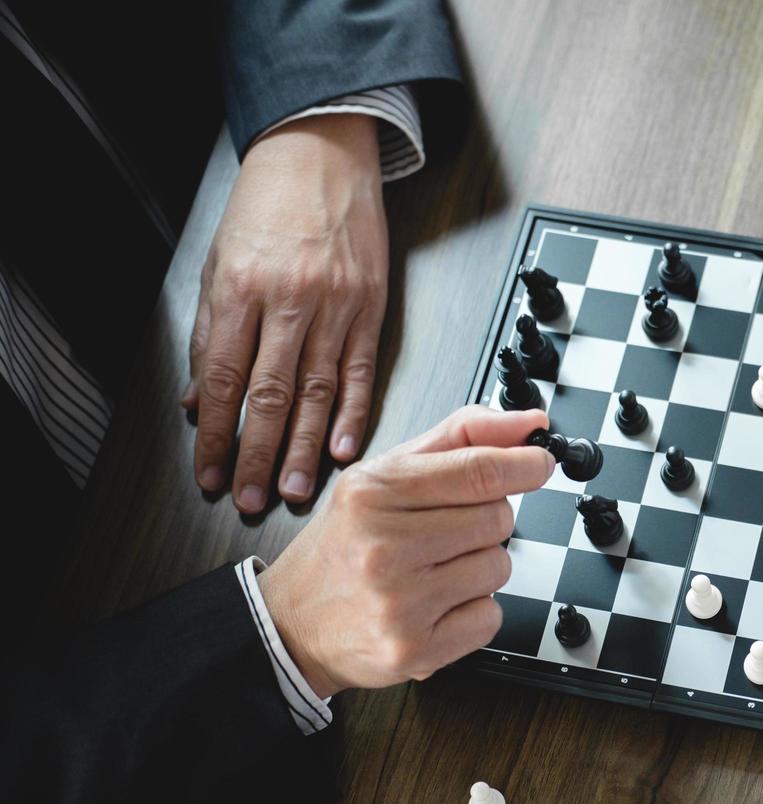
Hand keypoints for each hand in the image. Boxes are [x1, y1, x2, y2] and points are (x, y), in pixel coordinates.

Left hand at [185, 113, 388, 512]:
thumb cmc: (268, 204)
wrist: (322, 154)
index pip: (225, 379)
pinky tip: (343, 446)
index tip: (210, 471)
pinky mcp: (371, 306)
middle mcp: (290, 299)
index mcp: (242, 288)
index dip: (217, 434)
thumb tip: (200, 397)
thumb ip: (211, 334)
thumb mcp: (218, 262)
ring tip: (294, 487)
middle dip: (259, 454)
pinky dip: (353, 413)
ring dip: (305, 447)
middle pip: (272, 394)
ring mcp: (336, 305)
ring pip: (318, 391)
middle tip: (252, 498)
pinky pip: (362, 369)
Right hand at [258, 407, 553, 697]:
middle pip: (497, 519)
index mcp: (373, 493)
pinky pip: (490, 618)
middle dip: (488, 520)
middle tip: (451, 530)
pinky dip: (474, 611)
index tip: (539, 463)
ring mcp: (399, 603)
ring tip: (435, 569)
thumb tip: (530, 422)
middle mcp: (384, 548)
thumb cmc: (346, 543)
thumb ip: (459, 437)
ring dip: (481, 566)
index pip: (479, 470)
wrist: (292, 622)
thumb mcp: (386, 473)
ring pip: (498, 568)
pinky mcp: (415, 650)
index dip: (525, 463)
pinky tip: (437, 605)